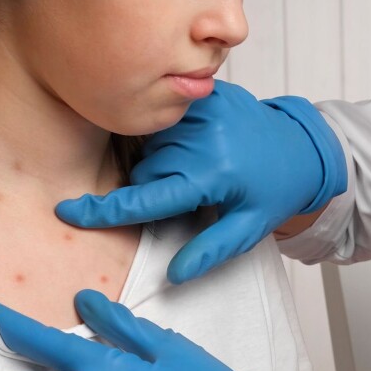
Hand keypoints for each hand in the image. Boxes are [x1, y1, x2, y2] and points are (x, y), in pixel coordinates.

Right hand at [55, 80, 346, 284]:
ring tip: (199, 168)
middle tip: (192, 194)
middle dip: (155, 189)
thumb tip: (174, 275)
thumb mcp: (248, 228)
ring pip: (151, 147)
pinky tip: (197, 145)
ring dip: (163, 163)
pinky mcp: (204, 95)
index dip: (105, 210)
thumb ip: (210, 251)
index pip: (146, 198)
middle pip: (145, 172)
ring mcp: (202, 111)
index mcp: (212, 175)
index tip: (68, 213)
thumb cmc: (273, 192)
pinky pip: (165, 122)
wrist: (302, 147)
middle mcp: (203, 138)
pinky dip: (171, 139)